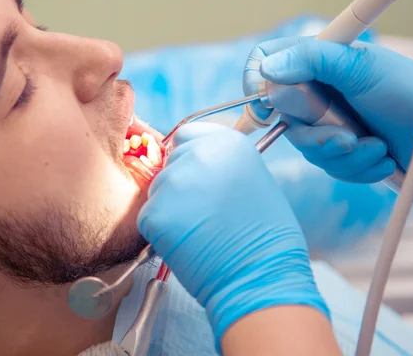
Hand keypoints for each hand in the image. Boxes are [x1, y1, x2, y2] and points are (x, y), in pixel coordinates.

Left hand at [138, 122, 328, 348]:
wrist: (258, 276)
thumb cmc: (263, 236)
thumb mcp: (253, 180)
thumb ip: (221, 163)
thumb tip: (195, 160)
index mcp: (227, 142)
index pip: (185, 136)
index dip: (189, 157)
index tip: (199, 177)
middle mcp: (197, 155)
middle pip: (169, 164)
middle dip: (179, 186)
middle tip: (203, 213)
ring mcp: (174, 183)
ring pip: (157, 192)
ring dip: (170, 209)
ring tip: (200, 231)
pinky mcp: (155, 213)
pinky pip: (149, 217)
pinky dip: (161, 231)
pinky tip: (188, 243)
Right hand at [245, 36, 412, 181]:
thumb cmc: (410, 93)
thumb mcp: (360, 69)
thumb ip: (311, 60)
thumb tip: (266, 68)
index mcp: (317, 63)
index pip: (266, 64)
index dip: (258, 85)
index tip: (270, 108)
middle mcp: (318, 91)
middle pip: (282, 118)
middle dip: (317, 137)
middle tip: (347, 138)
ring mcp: (330, 121)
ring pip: (307, 148)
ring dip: (343, 155)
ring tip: (376, 147)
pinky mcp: (344, 149)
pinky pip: (329, 166)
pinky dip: (355, 168)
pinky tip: (382, 158)